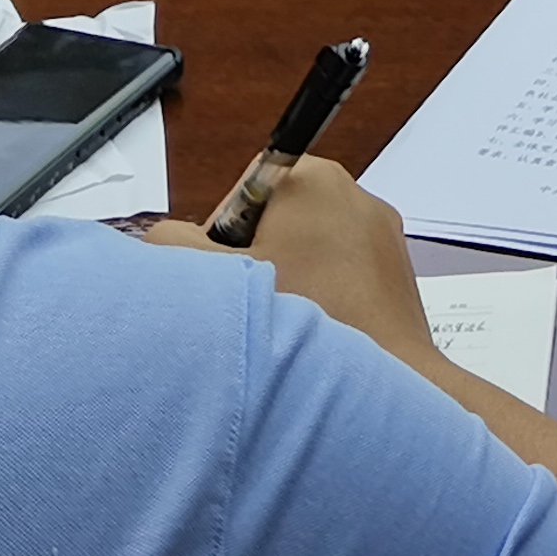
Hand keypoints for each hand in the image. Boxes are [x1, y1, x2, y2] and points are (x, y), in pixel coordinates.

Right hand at [120, 158, 433, 366]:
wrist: (391, 377)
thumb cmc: (309, 320)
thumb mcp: (225, 280)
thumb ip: (176, 246)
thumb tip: (159, 235)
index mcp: (312, 178)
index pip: (244, 193)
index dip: (222, 237)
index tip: (227, 278)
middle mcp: (354, 192)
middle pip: (278, 222)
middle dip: (257, 263)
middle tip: (253, 307)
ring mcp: (383, 232)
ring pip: (312, 250)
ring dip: (292, 281)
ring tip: (287, 326)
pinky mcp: (398, 269)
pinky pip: (345, 273)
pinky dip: (327, 296)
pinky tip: (321, 334)